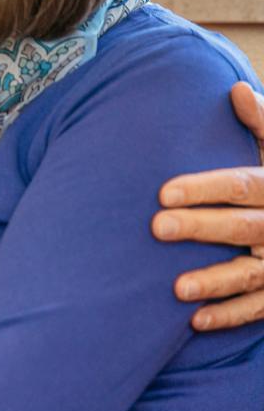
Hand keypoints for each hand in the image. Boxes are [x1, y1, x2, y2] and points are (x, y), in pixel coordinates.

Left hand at [152, 82, 263, 329]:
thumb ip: (262, 122)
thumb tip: (235, 89)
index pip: (240, 185)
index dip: (204, 189)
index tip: (163, 192)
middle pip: (241, 227)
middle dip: (201, 229)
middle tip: (157, 228)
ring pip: (250, 274)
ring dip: (214, 282)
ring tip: (176, 288)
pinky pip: (260, 308)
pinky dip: (230, 316)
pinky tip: (194, 321)